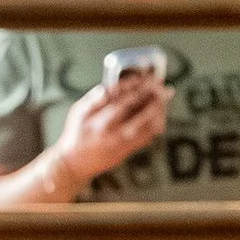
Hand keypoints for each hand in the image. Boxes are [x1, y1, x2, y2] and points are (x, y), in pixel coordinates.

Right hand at [49, 77, 169, 191]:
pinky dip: (157, 123)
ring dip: (159, 108)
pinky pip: (148, 136)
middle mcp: (111, 131)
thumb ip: (95, 97)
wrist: (74, 163)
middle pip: (139, 109)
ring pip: (148, 123)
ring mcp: (121, 142)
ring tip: (165, 96)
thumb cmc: (77, 133)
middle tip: (160, 84)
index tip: (146, 76)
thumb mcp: (78, 112)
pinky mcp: (127, 150)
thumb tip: (113, 85)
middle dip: (153, 94)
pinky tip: (160, 113)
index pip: (123, 98)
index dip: (137, 86)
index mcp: (98, 118)